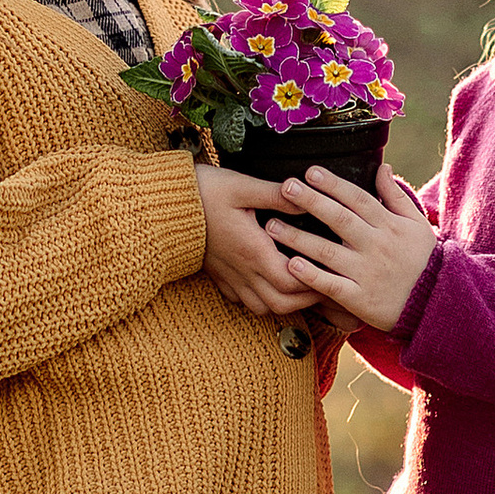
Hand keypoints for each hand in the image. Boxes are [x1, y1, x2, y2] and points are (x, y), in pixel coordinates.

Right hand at [196, 163, 322, 319]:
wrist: (160, 208)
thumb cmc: (201, 194)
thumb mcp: (242, 186)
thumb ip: (277, 194)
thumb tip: (306, 194)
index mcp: (253, 251)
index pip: (293, 281)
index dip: (316, 283)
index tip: (334, 275)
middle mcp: (242, 271)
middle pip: (282, 303)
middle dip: (308, 301)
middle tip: (327, 289)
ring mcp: (229, 277)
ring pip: (263, 307)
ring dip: (286, 304)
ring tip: (304, 291)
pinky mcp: (218, 277)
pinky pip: (244, 300)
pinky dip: (262, 300)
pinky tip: (270, 288)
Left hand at [269, 164, 436, 333]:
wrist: (436, 305)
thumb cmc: (423, 260)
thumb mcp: (416, 225)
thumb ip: (396, 196)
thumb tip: (382, 167)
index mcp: (389, 225)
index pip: (357, 199)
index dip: (333, 184)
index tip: (310, 171)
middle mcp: (376, 246)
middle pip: (339, 219)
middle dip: (311, 201)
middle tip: (285, 187)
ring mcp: (367, 273)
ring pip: (328, 251)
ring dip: (298, 238)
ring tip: (271, 225)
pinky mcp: (360, 299)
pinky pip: (331, 286)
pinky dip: (311, 276)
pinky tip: (290, 264)